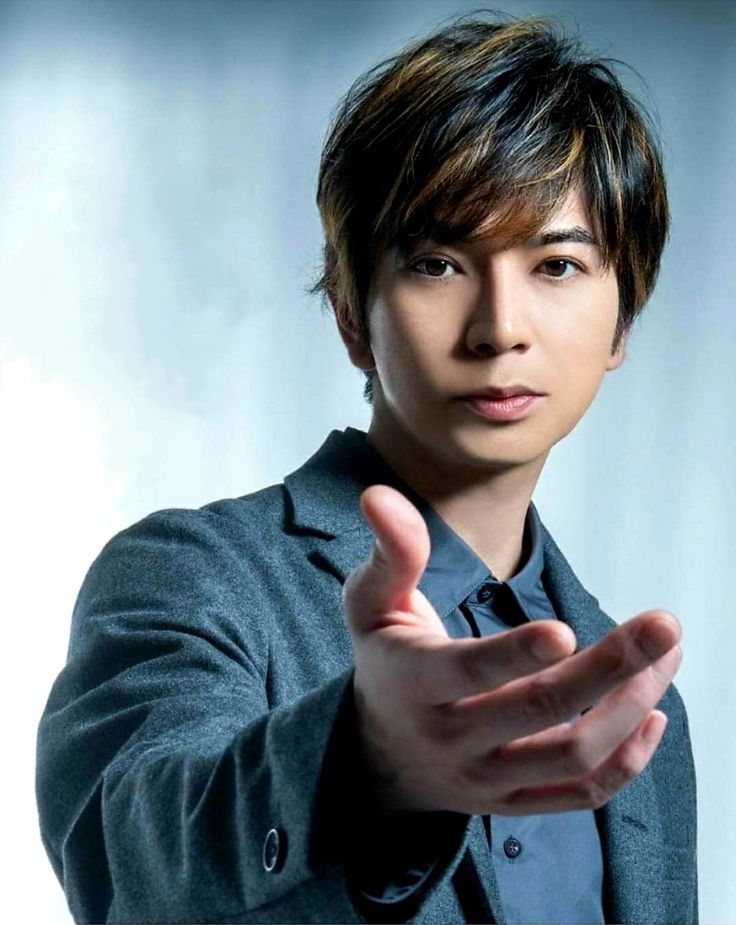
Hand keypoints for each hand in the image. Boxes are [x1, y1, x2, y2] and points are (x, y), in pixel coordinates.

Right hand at [343, 484, 681, 816]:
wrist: (379, 755)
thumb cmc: (384, 660)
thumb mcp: (370, 603)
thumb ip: (390, 553)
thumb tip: (380, 495)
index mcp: (413, 683)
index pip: (469, 672)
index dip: (516, 655)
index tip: (566, 629)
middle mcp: (450, 739)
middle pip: (538, 713)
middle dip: (608, 669)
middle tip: (663, 627)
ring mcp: (484, 779)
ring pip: (569, 756)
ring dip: (628, 708)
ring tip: (666, 658)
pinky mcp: (511, 805)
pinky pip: (578, 795)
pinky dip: (626, 762)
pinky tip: (653, 714)